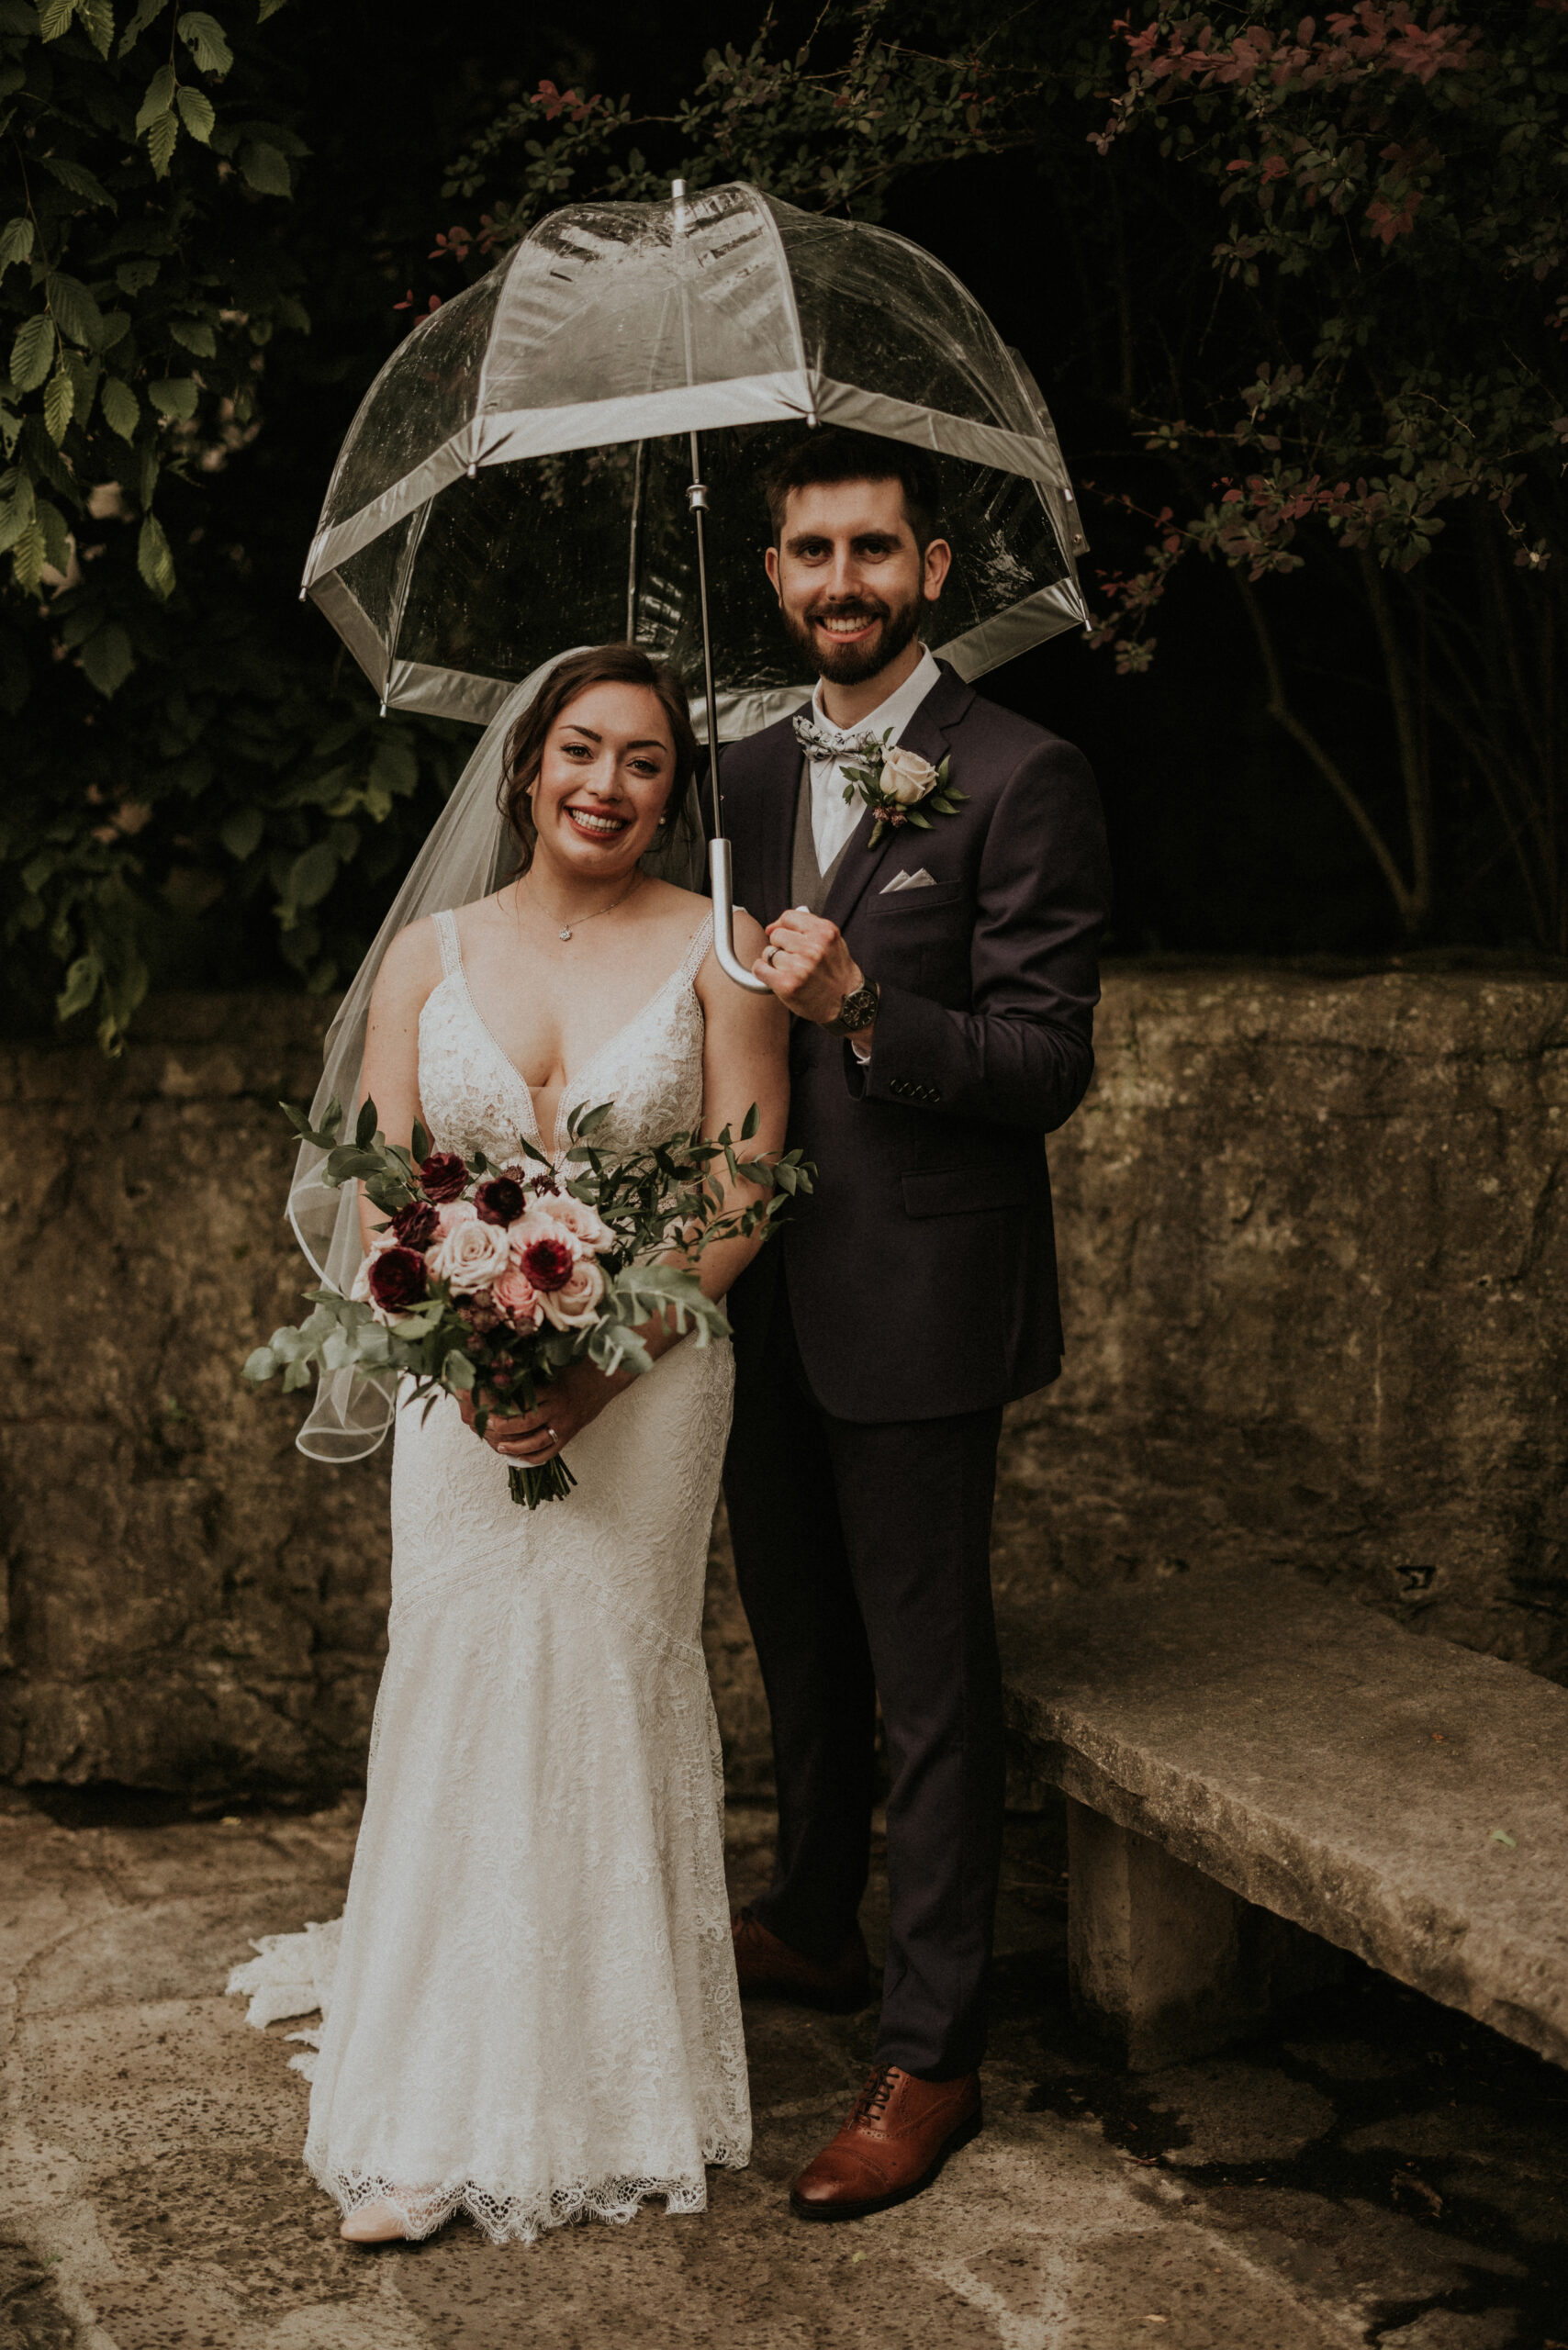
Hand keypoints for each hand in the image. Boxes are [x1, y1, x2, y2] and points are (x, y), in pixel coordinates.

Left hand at [458, 1358, 622, 1462]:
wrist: (607, 1378)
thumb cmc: (578, 1367)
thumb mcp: (555, 1364)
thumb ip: (533, 1371)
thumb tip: (504, 1369)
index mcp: (552, 1388)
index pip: (522, 1399)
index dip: (502, 1404)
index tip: (485, 1403)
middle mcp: (558, 1408)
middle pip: (525, 1422)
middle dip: (503, 1426)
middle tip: (486, 1426)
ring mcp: (565, 1424)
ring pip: (536, 1441)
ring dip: (515, 1447)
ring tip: (500, 1447)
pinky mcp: (570, 1434)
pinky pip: (550, 1452)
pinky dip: (534, 1458)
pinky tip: (519, 1457)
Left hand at [753, 906, 868, 1035]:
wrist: (847, 1003)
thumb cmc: (837, 973)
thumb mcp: (831, 942)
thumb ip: (807, 929)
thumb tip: (773, 927)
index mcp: (825, 932)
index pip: (788, 917)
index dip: (782, 926)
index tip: (782, 935)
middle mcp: (813, 948)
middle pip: (776, 935)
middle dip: (781, 946)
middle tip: (794, 959)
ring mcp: (800, 967)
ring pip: (768, 952)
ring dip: (775, 962)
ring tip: (792, 971)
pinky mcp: (787, 984)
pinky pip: (759, 968)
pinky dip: (763, 972)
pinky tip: (775, 977)